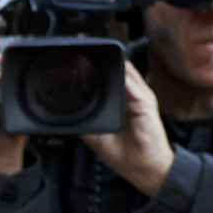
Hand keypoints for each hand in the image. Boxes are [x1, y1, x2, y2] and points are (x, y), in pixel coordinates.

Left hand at [79, 62, 174, 198]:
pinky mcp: (146, 102)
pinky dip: (122, 76)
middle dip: (99, 56)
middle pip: (116, 67)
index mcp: (119, 99)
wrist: (144, 168)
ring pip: (124, 70)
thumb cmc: (123, 153)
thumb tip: (66, 109)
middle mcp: (130, 94)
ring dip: (109, 61)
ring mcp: (139, 96)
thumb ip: (85, 119)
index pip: (106, 75)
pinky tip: (109, 72)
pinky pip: (133, 84)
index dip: (90, 64)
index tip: (74, 53)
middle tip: (80, 44)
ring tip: (89, 53)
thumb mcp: (96, 135)